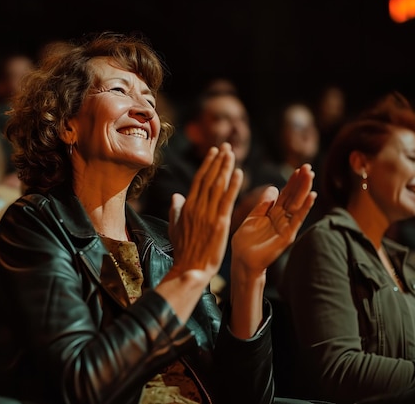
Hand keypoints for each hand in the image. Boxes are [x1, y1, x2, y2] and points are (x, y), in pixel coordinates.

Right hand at [168, 143, 242, 281]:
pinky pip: (227, 200)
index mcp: (187, 207)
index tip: (214, 152)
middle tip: (226, 146)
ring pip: (218, 185)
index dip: (207, 164)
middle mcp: (197, 207)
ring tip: (232, 153)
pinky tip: (239, 173)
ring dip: (226, 167)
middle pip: (209, 178)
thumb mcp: (175, 228)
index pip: (198, 180)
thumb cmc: (183, 252)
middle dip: (218, 160)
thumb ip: (176, 211)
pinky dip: (234, 185)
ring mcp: (208, 215)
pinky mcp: (219, 223)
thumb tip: (176, 196)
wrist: (190, 269)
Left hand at [231, 163, 316, 276]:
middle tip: (308, 166)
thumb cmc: (245, 242)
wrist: (242, 261)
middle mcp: (282, 219)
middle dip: (300, 182)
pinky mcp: (287, 236)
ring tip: (310, 175)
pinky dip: (305, 208)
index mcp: (273, 213)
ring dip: (304, 190)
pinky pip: (297, 220)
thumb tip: (275, 188)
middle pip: (293, 197)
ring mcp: (286, 227)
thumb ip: (263, 204)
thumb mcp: (252, 217)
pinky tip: (311, 196)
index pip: (285, 194)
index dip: (291, 182)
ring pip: (297, 205)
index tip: (298, 168)